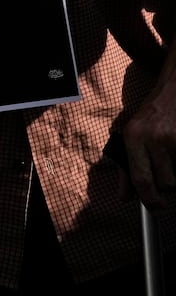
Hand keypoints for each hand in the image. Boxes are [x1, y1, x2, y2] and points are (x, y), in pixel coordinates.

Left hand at [122, 76, 175, 208]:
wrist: (175, 87)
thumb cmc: (152, 113)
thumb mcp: (132, 135)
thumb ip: (126, 168)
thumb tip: (124, 198)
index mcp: (133, 136)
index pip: (140, 179)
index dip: (150, 200)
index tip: (156, 208)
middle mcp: (155, 138)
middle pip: (166, 184)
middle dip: (169, 184)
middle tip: (168, 170)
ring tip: (174, 156)